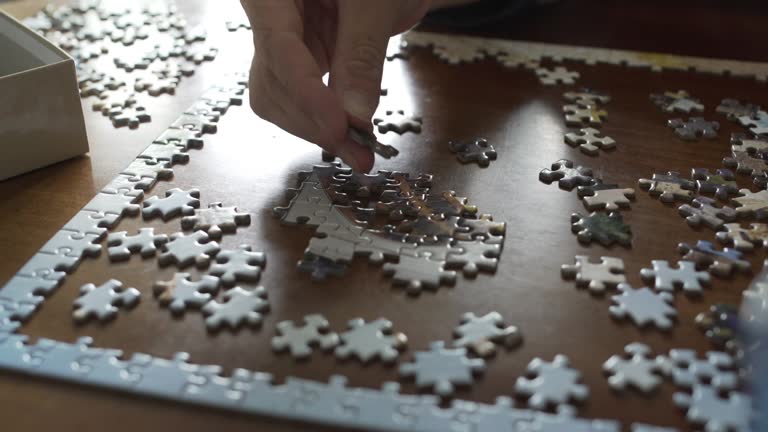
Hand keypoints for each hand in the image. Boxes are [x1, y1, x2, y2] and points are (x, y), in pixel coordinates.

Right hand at [241, 0, 430, 171]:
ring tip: (357, 151)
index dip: (306, 93)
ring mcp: (281, 41)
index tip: (338, 126)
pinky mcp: (298, 60)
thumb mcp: (374, 4)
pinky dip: (321, 122)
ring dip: (315, 130)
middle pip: (273, 80)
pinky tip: (348, 137)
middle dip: (313, 121)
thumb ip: (361, 56)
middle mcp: (267, 16)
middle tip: (357, 151)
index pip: (277, 47)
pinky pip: (298, 99)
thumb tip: (354, 117)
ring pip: (278, 99)